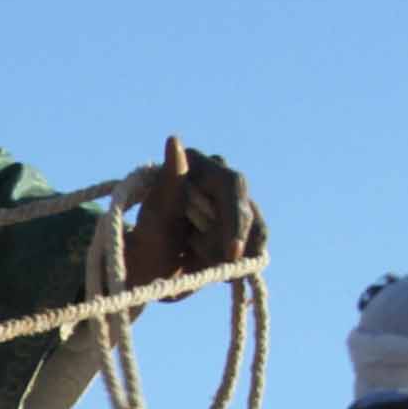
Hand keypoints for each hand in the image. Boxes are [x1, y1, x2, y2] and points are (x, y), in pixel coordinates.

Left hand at [124, 136, 262, 291]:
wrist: (153, 265)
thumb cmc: (149, 238)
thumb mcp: (154, 214)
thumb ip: (170, 181)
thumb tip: (174, 140)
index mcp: (197, 165)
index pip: (231, 186)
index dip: (235, 220)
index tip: (232, 253)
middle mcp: (221, 176)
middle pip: (246, 212)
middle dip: (228, 245)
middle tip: (210, 268)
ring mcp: (237, 198)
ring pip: (255, 230)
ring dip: (231, 255)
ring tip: (198, 261)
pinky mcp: (247, 221)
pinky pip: (258, 242)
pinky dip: (243, 260)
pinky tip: (220, 268)